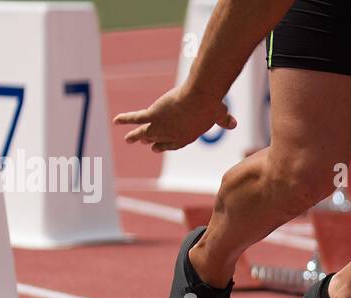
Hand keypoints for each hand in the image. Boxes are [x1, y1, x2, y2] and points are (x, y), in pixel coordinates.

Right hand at [114, 86, 236, 152]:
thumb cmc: (212, 105)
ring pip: (146, 132)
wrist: (201, 98)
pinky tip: (116, 121)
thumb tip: (234, 123)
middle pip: (159, 139)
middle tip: (145, 142)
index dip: (166, 145)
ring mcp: (161, 126)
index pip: (174, 143)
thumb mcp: (220, 113)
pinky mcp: (153, 115)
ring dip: (136, 135)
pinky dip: (125, 120)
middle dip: (152, 141)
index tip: (158, 147)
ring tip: (128, 139)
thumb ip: (224, 120)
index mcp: (187, 136)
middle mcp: (172, 135)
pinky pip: (136, 119)